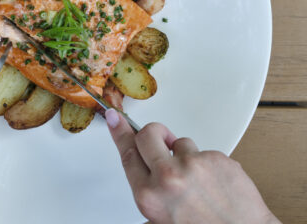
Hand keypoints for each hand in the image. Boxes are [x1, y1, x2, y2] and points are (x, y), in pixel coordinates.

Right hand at [105, 109, 279, 223]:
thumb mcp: (162, 222)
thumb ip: (149, 198)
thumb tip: (142, 176)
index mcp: (150, 196)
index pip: (127, 153)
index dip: (119, 132)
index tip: (115, 118)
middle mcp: (167, 177)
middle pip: (148, 134)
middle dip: (153, 133)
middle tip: (160, 139)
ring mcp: (193, 166)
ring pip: (181, 142)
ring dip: (186, 156)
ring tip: (199, 182)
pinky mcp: (217, 159)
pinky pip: (206, 152)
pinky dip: (210, 165)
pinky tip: (216, 185)